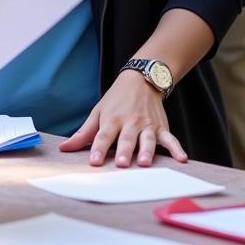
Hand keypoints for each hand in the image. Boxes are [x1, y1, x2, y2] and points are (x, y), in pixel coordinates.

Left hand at [58, 69, 186, 166]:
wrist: (140, 79)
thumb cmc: (116, 100)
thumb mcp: (97, 112)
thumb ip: (83, 133)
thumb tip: (64, 148)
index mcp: (112, 119)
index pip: (103, 135)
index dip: (98, 148)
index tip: (93, 162)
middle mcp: (130, 122)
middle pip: (126, 139)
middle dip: (123, 151)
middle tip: (121, 165)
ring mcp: (147, 125)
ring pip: (147, 139)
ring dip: (146, 151)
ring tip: (144, 163)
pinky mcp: (161, 127)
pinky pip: (170, 139)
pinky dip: (176, 148)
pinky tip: (181, 159)